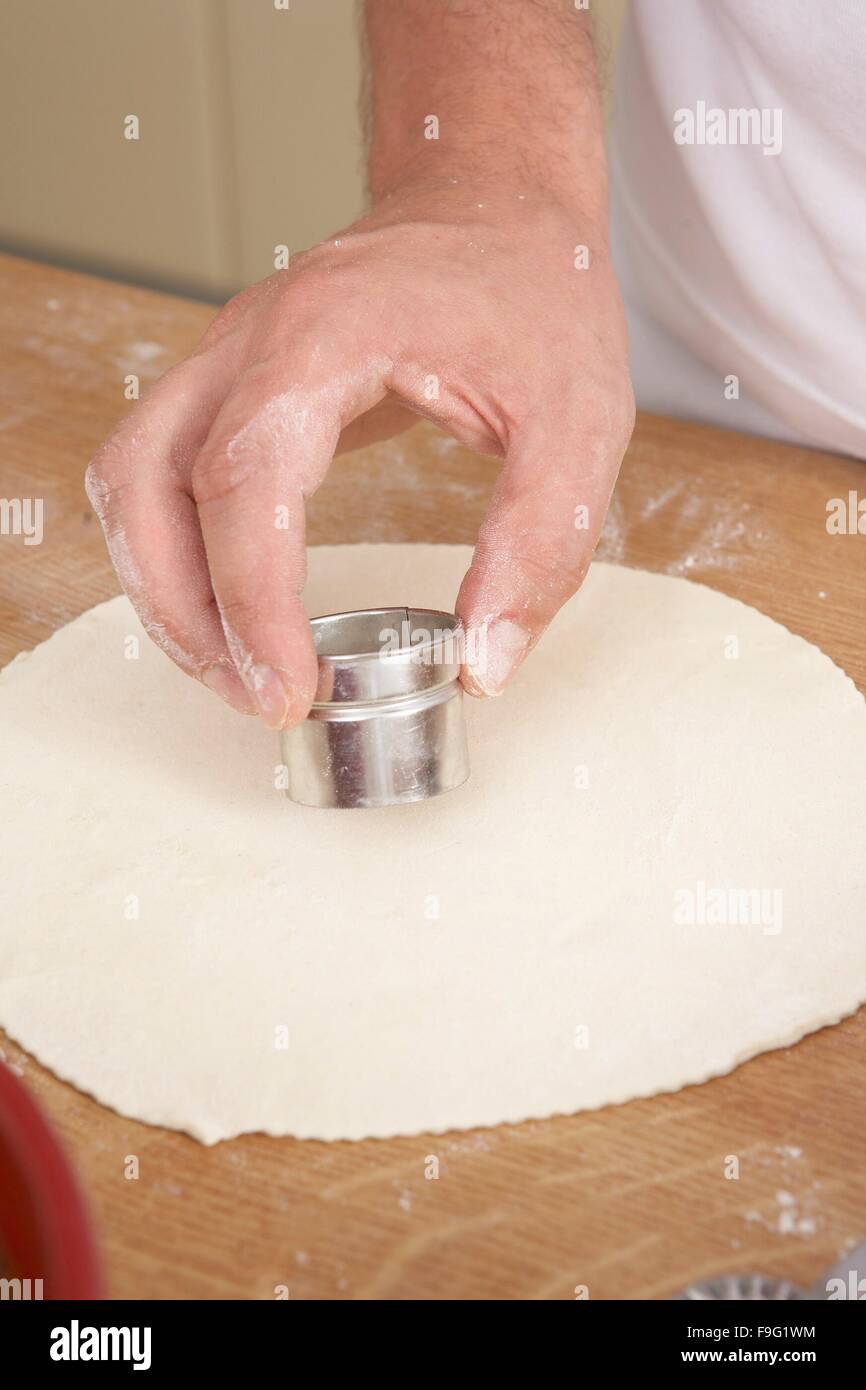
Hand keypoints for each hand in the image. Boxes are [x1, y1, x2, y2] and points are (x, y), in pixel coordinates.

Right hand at [86, 182, 633, 726]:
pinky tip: (232, 608)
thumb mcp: (579, 420)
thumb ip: (539, 545)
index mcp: (327, 336)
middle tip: (259, 697)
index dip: (252, 602)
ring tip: (234, 670)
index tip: (288, 687)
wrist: (493, 198)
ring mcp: (228, 355)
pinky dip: (175, 552)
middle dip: (184, 612)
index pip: (244, 482)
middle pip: (145, 484)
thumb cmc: (534, 292)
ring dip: (162, 588)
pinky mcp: (233, 382)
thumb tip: (481, 666)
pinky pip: (159, 472)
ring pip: (130, 479)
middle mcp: (251, 340)